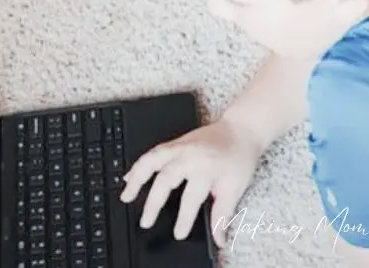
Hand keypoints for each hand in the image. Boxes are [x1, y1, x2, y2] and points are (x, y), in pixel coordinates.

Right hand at [119, 116, 265, 245]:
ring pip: (152, 160)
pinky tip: (129, 176)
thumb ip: (222, 214)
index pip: (191, 197)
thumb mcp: (235, 186)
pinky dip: (140, 165)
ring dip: (137, 178)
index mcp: (206, 166)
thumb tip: (219, 239)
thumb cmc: (240, 156)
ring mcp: (180, 146)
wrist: (242, 129)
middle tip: (146, 222)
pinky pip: (153, 153)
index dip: (184, 219)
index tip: (178, 234)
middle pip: (166, 178)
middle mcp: (190, 155)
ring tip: (126, 196)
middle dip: (154, 202)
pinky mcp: (176, 143)